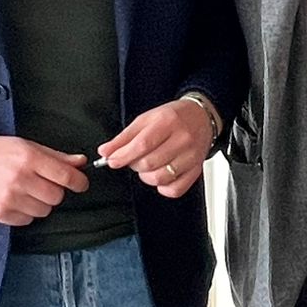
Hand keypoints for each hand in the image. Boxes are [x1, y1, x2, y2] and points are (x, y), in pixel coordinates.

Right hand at [0, 134, 90, 224]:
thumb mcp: (28, 146)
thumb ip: (56, 156)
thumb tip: (81, 162)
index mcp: (29, 159)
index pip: (65, 176)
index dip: (78, 182)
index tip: (80, 184)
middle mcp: (19, 179)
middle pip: (56, 197)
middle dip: (55, 191)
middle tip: (44, 184)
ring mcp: (8, 198)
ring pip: (43, 211)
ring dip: (40, 203)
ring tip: (27, 191)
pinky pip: (27, 220)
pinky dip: (26, 213)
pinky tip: (16, 200)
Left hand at [97, 97, 213, 198]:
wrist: (201, 117)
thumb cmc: (173, 117)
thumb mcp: (146, 119)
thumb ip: (124, 137)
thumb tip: (105, 151)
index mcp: (168, 122)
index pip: (142, 144)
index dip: (124, 156)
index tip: (112, 160)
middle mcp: (182, 139)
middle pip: (149, 163)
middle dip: (134, 164)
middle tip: (134, 158)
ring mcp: (191, 157)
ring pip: (160, 178)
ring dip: (146, 176)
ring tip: (148, 166)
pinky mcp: (196, 170)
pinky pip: (175, 189)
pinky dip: (163, 187)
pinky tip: (161, 176)